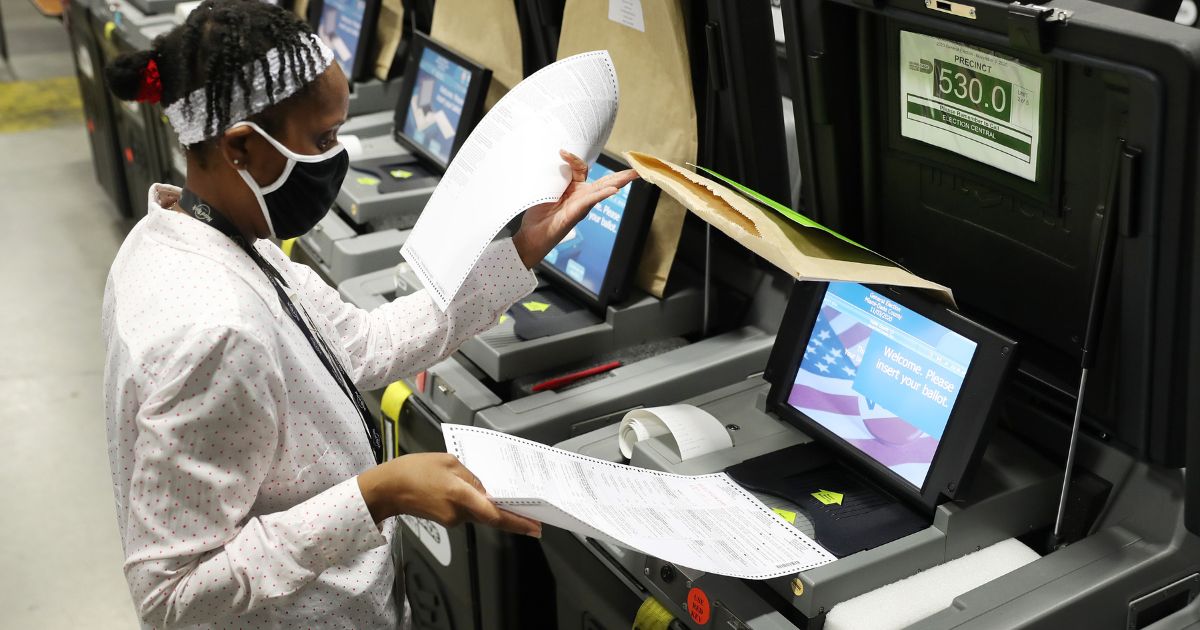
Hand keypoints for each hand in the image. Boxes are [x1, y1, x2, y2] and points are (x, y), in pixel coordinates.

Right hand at [357, 453, 541, 536]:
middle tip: (533, 517)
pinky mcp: (446, 520)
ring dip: (489, 506)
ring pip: (478, 513)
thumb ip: (470, 476)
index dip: (517, 522)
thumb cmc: (413, 470)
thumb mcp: (447, 461)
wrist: (386, 489)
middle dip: (511, 516)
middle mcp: (458, 512)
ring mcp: (452, 519)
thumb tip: (486, 488)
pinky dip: (474, 504)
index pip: (495, 514)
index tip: (535, 528)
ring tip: (492, 492)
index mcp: (460, 495)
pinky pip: (467, 512)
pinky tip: (470, 491)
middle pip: (490, 516)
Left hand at [511, 150, 639, 268]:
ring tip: (633, 175)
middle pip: (605, 181)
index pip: (580, 167)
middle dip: (622, 175)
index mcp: (575, 188)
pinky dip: (602, 195)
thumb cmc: (539, 213)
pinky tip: (613, 191)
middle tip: (637, 168)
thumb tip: (560, 155)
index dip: (573, 158)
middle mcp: (582, 196)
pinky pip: (591, 201)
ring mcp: (581, 205)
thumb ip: (556, 174)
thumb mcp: (546, 188)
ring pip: (603, 190)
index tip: (561, 151)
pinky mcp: (577, 213)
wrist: (532, 235)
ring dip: (619, 181)